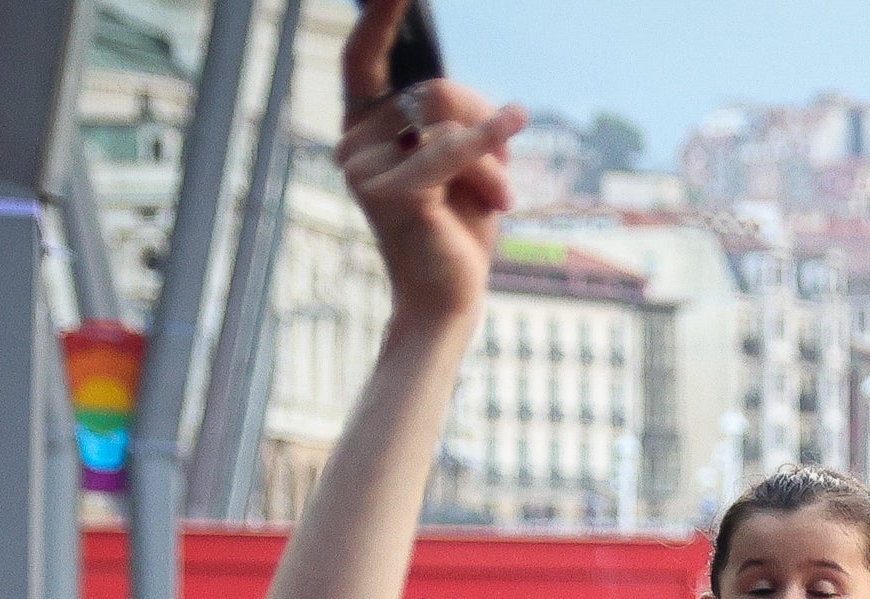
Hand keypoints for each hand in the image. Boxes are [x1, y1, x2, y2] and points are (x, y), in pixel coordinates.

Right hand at [333, 9, 525, 332]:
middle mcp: (353, 144)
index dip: (377, 18)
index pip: (362, 59)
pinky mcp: (389, 192)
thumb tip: (492, 107)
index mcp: (364, 130)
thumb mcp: (463, 163)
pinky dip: (490, 146)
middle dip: (484, 124)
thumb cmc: (455, 230)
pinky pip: (454, 149)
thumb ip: (461, 122)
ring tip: (498, 201)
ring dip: (491, 160)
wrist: (448, 300)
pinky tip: (516, 122)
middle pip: (435, 90)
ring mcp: (363, 168)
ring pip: (451, 121)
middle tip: (501, 178)